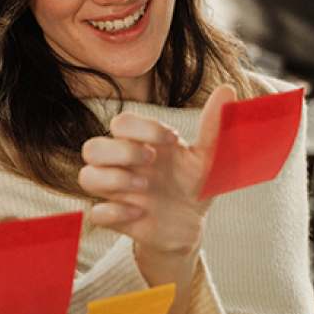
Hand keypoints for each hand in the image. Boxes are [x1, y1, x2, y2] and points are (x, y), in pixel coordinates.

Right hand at [77, 84, 234, 287]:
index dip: (142, 127)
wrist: (193, 224)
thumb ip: (213, 126)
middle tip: (151, 160)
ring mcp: (117, 192)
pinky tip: (140, 213)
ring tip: (144, 187)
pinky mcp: (117, 219)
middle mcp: (122, 165)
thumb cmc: (194, 185)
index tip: (172, 139)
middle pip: (92, 147)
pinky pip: (96, 213)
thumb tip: (227, 89)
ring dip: (113, 179)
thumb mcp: (208, 158)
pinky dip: (115, 212)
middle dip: (121, 151)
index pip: (121, 122)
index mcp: (140, 144)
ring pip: (86, 177)